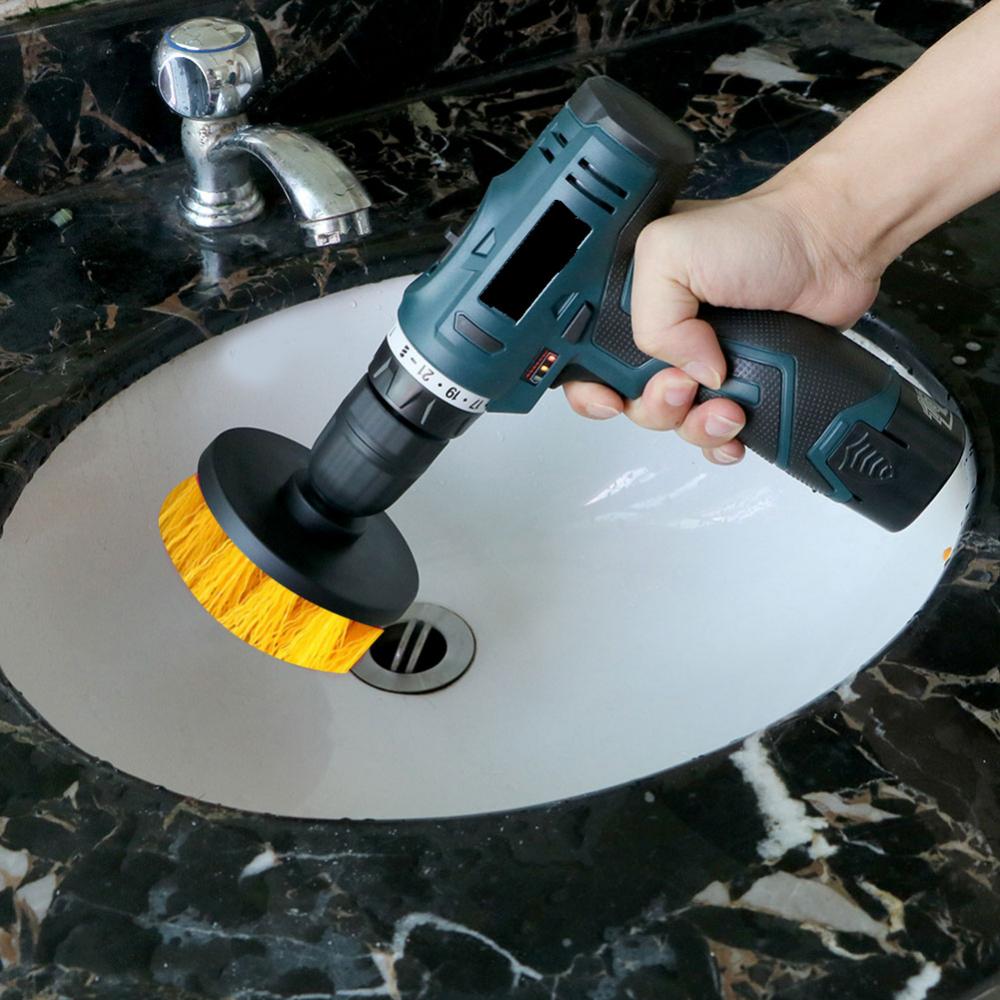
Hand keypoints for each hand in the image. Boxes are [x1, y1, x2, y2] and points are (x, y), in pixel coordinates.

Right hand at [562, 179, 881, 464]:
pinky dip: (720, 441)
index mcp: (631, 304)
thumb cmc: (757, 233)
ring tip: (725, 406)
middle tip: (682, 387)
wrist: (829, 247)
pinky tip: (734, 430)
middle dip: (652, 407)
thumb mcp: (670, 252)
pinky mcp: (740, 385)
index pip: (586, 361)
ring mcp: (699, 363)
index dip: (590, 389)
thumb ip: (650, 319)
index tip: (610, 398)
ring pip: (673, 423)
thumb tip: (683, 374)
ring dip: (694, 426)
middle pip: (628, 402)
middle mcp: (662, 336)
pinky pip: (714, 434)